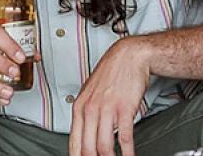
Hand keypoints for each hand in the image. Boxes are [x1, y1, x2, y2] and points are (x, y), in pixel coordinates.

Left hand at [70, 38, 152, 155]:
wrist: (128, 56)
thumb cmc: (111, 73)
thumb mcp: (90, 93)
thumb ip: (86, 114)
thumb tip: (84, 135)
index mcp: (79, 108)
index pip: (74, 143)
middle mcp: (91, 109)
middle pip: (88, 148)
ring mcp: (107, 110)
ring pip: (104, 146)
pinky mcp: (124, 109)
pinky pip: (124, 137)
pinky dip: (127, 152)